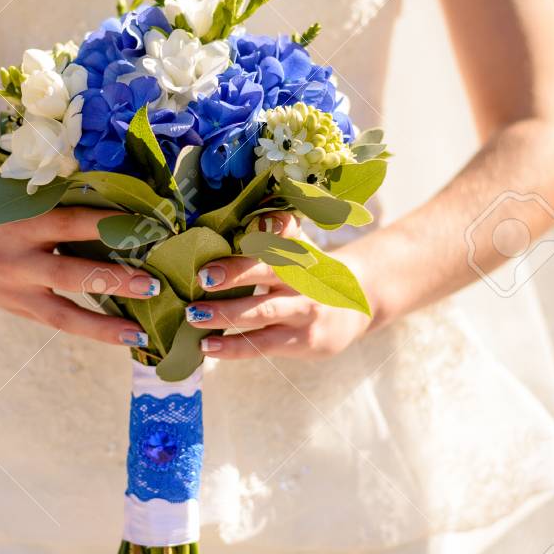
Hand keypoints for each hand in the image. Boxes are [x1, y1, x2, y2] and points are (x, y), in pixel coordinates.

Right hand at [0, 181, 159, 347]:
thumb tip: (116, 187)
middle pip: (72, 273)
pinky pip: (56, 322)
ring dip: (105, 325)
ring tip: (140, 332)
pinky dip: (88, 329)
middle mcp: (16, 259)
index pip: (72, 221)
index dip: (110, 222)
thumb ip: (54, 195)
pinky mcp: (15, 308)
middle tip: (155, 284)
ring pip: (64, 313)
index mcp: (18, 221)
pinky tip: (120, 335)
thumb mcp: (13, 190)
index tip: (150, 224)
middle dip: (114, 280)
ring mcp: (15, 289)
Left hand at [189, 214, 373, 360]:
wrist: (359, 305)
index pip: (284, 236)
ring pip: (262, 312)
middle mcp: (304, 279)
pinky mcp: (301, 341)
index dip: (264, 233)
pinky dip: (233, 347)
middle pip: (270, 272)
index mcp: (301, 252)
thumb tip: (252, 206)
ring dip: (225, 314)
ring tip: (194, 315)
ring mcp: (304, 311)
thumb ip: (278, 232)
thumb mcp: (302, 247)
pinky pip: (263, 344)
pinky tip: (208, 346)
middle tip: (202, 276)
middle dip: (235, 274)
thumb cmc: (313, 272)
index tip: (232, 231)